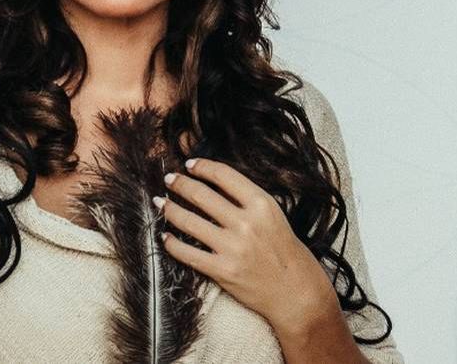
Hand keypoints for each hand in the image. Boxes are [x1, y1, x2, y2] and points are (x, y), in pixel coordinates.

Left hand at [154, 158, 338, 331]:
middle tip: (169, 179)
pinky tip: (165, 235)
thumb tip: (213, 184)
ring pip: (189, 221)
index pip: (224, 175)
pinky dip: (171, 243)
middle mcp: (246, 223)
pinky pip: (187, 253)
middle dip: (180, 184)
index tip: (190, 164)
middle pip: (201, 194)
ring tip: (160, 202)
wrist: (296, 292)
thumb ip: (247, 200)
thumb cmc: (286, 252)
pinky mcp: (222, 270)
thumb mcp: (274, 216)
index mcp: (262, 204)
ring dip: (169, 209)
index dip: (202, 166)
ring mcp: (232, 248)